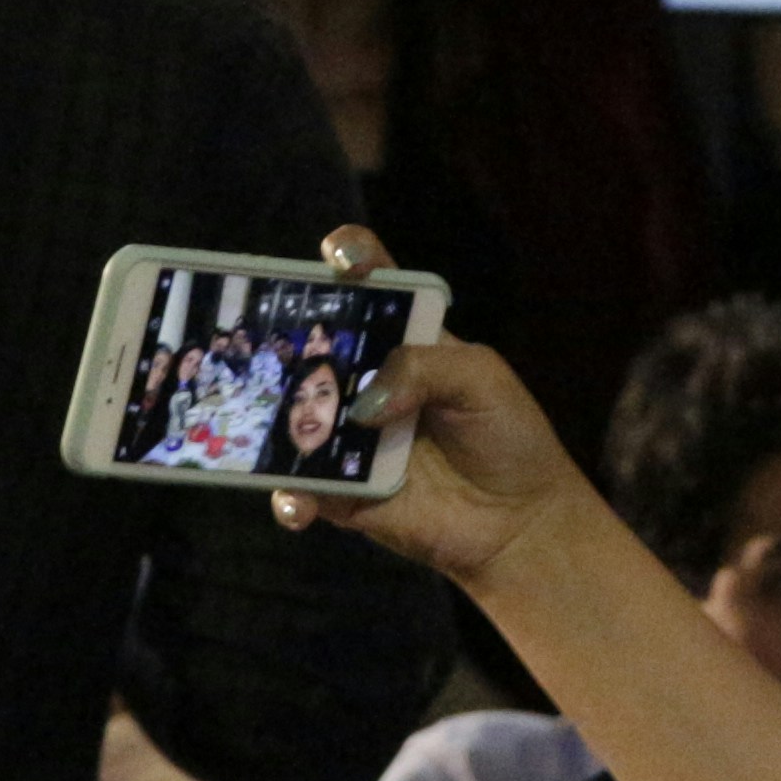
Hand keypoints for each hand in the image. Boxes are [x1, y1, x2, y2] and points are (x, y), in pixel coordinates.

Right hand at [275, 224, 600, 599]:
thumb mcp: (482, 379)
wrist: (519, 523)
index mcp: (401, 340)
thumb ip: (425, 367)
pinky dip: (291, 497)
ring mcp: (345, 437)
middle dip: (279, 337)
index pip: (368, 285)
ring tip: (261, 423)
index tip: (338, 258)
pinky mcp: (340, 493)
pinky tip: (298, 502)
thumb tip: (364, 404)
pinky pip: (299, 490)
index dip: (349, 259)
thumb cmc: (508, 437)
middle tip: (262, 340)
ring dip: (267, 417)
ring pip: (289, 417)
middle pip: (309, 346)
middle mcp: (363, 381)